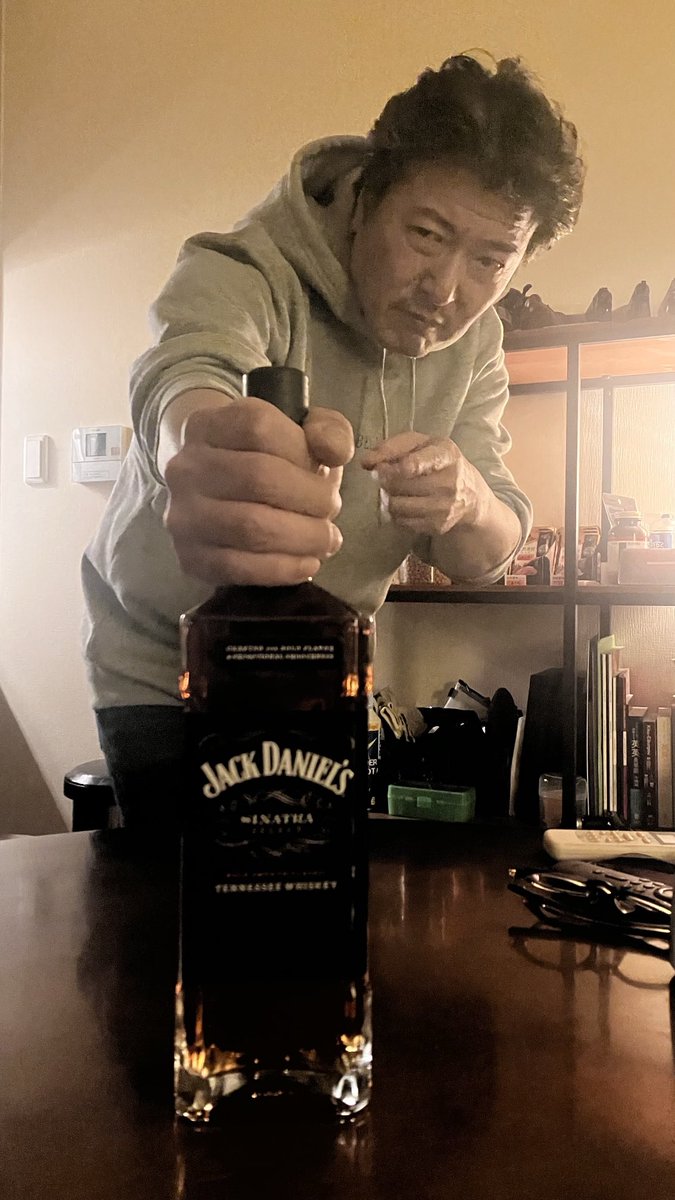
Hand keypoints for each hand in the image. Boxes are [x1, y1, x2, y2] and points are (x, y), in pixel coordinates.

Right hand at [164, 396, 353, 584]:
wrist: (221, 498)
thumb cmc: (270, 461)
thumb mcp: (302, 433)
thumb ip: (329, 431)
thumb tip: (335, 452)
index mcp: (211, 424)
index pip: (259, 428)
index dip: (302, 451)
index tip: (326, 470)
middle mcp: (187, 466)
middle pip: (257, 478)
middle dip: (310, 499)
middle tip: (332, 511)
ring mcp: (183, 514)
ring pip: (249, 526)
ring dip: (301, 537)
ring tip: (326, 540)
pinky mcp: (190, 556)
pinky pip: (237, 567)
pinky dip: (281, 569)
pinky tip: (307, 564)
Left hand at [361, 431, 487, 534]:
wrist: (469, 494)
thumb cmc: (436, 461)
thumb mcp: (420, 444)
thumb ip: (391, 447)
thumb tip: (366, 462)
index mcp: (446, 454)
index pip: (423, 462)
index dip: (402, 466)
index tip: (381, 468)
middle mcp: (449, 482)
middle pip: (400, 484)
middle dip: (384, 479)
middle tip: (384, 475)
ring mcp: (444, 507)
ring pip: (397, 505)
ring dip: (387, 497)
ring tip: (393, 489)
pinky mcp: (437, 526)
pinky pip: (401, 521)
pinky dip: (395, 513)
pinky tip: (403, 503)